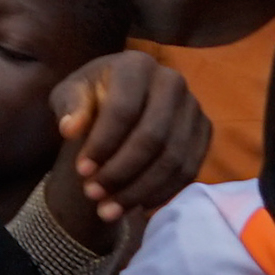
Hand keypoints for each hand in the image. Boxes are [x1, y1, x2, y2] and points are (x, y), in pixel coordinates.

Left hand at [36, 50, 209, 254]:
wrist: (120, 101)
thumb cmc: (91, 96)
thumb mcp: (70, 95)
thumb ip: (70, 107)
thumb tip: (69, 129)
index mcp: (136, 65)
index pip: (123, 110)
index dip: (103, 144)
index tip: (81, 171)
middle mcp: (173, 81)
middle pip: (152, 138)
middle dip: (121, 172)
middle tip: (93, 195)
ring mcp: (193, 107)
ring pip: (173, 158)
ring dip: (139, 189)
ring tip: (108, 209)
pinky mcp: (205, 131)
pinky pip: (189, 169)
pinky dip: (162, 192)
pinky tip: (135, 204)